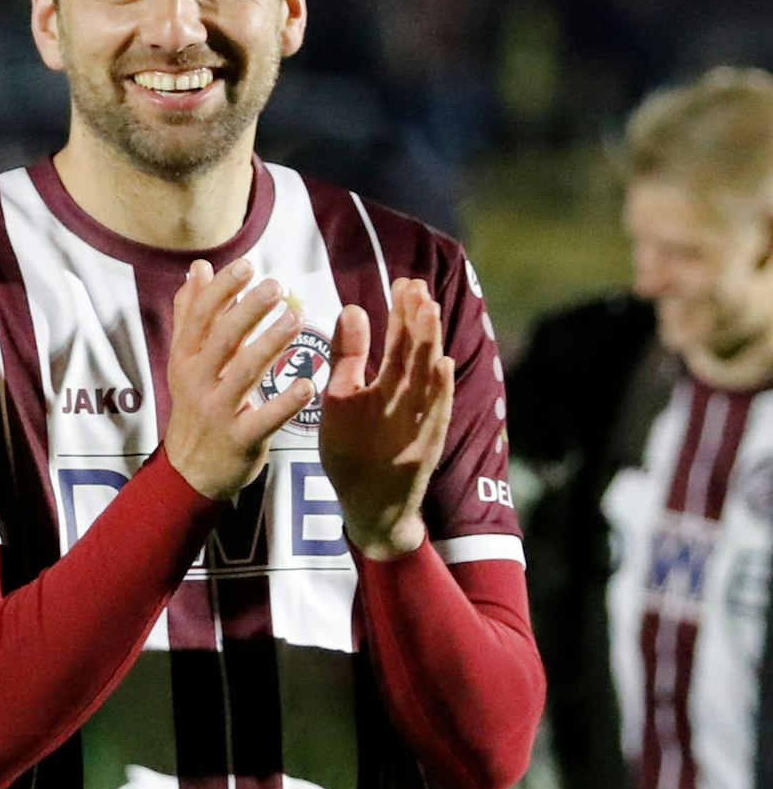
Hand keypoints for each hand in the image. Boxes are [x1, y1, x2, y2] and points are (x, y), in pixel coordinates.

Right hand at [163, 259, 313, 500]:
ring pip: (244, 373)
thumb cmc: (196, 407)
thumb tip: (198, 269)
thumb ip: (192, 315)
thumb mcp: (185, 361)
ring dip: (269, 344)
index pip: (200, 317)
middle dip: (248, 311)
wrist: (190, 470)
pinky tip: (306, 384)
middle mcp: (198, 382)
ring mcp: (218, 411)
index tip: (247, 267)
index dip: (222, 290)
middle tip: (275, 286)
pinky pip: (264, 418)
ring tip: (295, 319)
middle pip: (221, 340)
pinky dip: (285, 402)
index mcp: (185, 359)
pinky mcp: (240, 439)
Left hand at [318, 278, 453, 560]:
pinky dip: (440, 394)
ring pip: (427, 380)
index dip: (403, 313)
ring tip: (429, 312)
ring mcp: (417, 424)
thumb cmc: (355, 450)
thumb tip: (354, 309)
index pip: (400, 342)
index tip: (404, 282)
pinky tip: (444, 368)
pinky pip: (434, 418)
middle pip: (415, 354)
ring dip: (430, 347)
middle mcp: (408, 401)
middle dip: (417, 320)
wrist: (368, 507)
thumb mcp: (344, 398)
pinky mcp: (422, 450)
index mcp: (390, 386)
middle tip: (416, 287)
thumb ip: (348, 357)